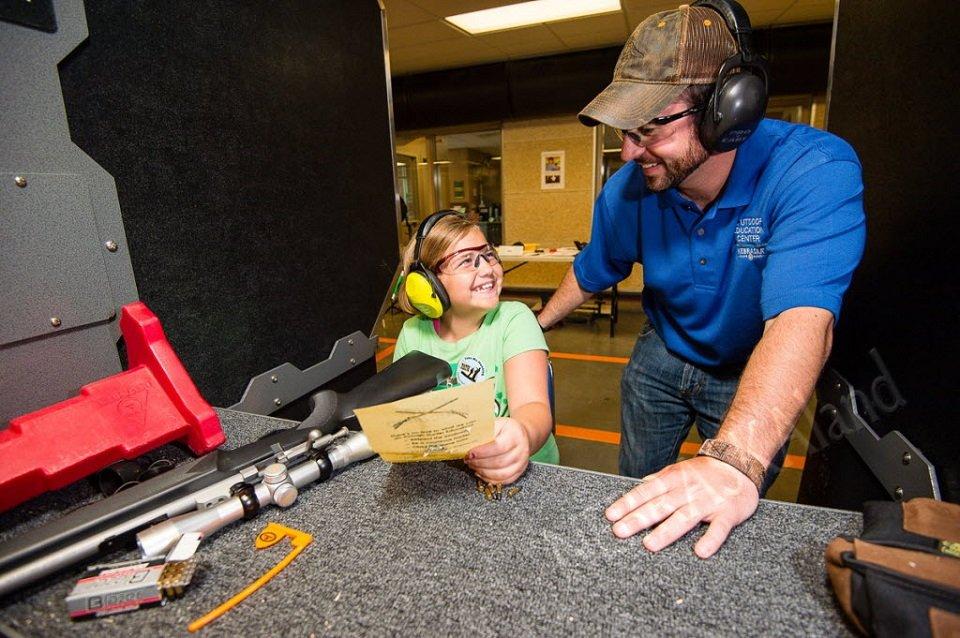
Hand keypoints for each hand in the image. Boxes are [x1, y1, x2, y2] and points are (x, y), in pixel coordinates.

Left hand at [465, 417, 530, 483]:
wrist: (521, 435)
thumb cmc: (505, 429)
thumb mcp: (496, 424)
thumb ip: (483, 431)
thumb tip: (466, 440)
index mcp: (515, 435)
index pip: (498, 447)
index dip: (482, 452)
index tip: (469, 453)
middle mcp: (521, 450)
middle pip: (499, 462)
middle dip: (479, 463)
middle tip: (468, 460)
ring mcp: (522, 463)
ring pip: (501, 474)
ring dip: (483, 472)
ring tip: (472, 465)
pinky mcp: (519, 472)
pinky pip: (504, 480)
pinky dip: (490, 479)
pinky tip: (480, 473)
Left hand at [604, 456, 759, 557]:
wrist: (740, 463)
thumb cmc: (705, 472)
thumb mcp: (679, 470)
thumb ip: (659, 480)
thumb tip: (639, 486)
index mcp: (673, 479)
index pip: (646, 492)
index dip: (628, 503)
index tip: (611, 515)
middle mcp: (687, 490)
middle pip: (660, 505)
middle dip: (638, 518)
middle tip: (619, 531)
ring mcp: (708, 501)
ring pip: (685, 517)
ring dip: (666, 531)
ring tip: (649, 545)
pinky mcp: (728, 512)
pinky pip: (719, 528)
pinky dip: (711, 539)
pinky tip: (700, 552)